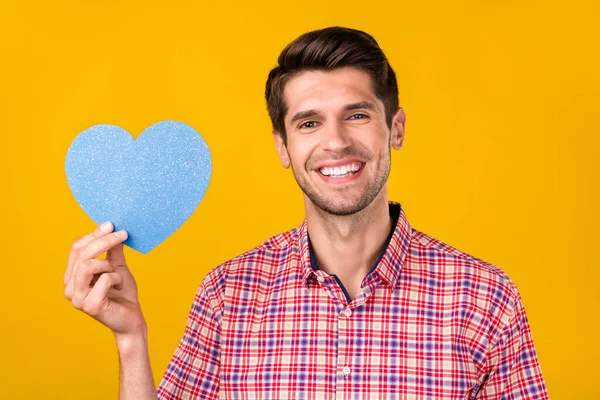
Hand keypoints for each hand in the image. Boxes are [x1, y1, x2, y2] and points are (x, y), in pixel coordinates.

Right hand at [64, 222, 145, 338]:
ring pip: (87, 265)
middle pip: (82, 254)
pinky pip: (104, 279)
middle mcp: (70, 288)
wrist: (132, 319)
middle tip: (123, 234)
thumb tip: (112, 228)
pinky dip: (117, 278)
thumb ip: (113, 250)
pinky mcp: (89, 306)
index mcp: (73, 277)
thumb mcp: (118, 267)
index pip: (76, 248)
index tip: (112, 224)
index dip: (94, 234)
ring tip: (118, 272)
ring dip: (108, 263)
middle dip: (104, 240)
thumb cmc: (123, 295)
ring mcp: (77, 298)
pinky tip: (120, 286)